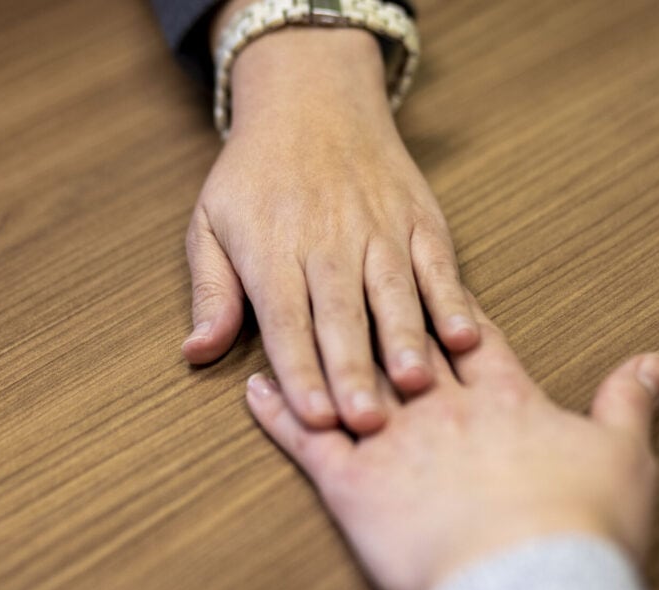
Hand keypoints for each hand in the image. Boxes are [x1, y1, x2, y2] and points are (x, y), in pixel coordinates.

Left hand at [182, 27, 478, 434]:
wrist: (311, 97)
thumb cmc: (255, 173)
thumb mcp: (211, 224)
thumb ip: (211, 291)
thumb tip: (196, 352)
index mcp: (272, 250)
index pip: (286, 323)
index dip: (301, 373)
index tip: (313, 420)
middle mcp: (327, 242)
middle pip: (341, 316)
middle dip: (353, 371)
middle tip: (366, 423)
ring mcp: (378, 229)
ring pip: (393, 292)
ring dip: (404, 340)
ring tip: (415, 385)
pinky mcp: (417, 219)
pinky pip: (436, 263)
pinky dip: (451, 299)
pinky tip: (463, 335)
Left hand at [245, 296, 658, 589]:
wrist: (534, 580)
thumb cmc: (582, 522)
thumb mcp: (625, 457)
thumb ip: (630, 403)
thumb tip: (655, 360)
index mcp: (500, 397)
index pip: (470, 337)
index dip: (451, 312)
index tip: (429, 287)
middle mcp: (441, 406)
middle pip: (402, 344)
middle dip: (377, 312)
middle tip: (345, 271)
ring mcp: (393, 440)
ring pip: (346, 378)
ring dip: (316, 348)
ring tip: (289, 314)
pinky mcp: (354, 484)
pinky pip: (305, 438)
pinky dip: (278, 412)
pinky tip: (254, 388)